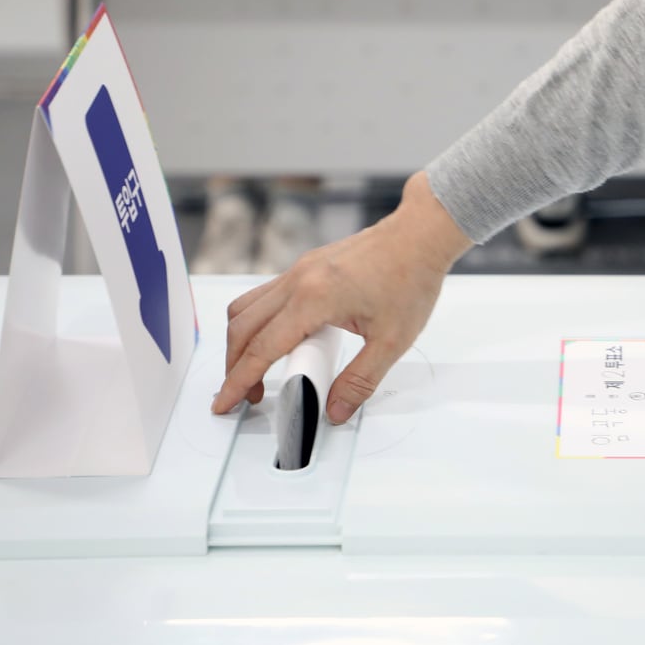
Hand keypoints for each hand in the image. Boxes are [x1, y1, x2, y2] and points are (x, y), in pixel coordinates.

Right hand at [213, 171, 472, 422]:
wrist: (420, 235)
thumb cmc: (411, 278)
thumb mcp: (392, 341)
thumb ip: (360, 380)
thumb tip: (335, 410)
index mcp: (314, 299)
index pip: (261, 349)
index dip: (239, 381)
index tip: (225, 402)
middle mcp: (297, 281)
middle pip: (242, 328)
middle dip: (235, 367)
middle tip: (246, 395)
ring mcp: (298, 270)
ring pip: (247, 308)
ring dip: (243, 342)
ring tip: (259, 372)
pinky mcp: (305, 266)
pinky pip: (265, 296)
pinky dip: (260, 323)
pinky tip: (282, 341)